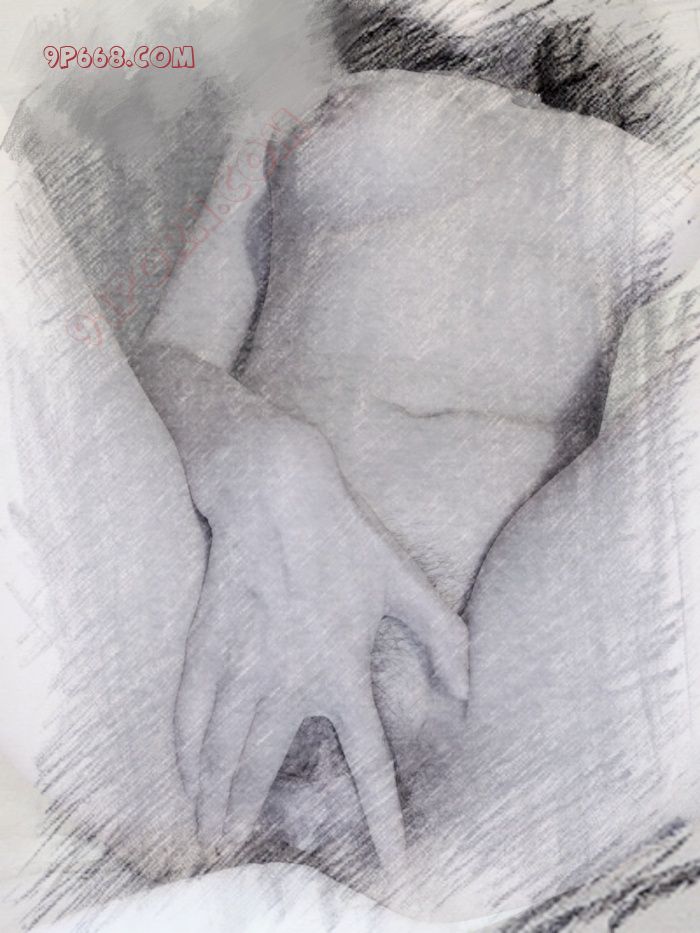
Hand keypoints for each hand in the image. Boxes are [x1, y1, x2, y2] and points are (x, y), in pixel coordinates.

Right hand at [174, 416, 468, 869]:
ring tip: (209, 828)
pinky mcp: (208, 639)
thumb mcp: (404, 582)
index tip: (389, 861)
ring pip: (222, 746)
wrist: (274, 492)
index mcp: (341, 667)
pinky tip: (183, 768)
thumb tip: (466, 692)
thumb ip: (443, 638)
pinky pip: (190, 706)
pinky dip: (184, 746)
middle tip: (237, 848)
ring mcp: (242, 660)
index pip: (367, 761)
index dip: (380, 817)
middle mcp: (288, 676)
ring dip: (213, 792)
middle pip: (262, 767)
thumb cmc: (343, 538)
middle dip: (248, 814)